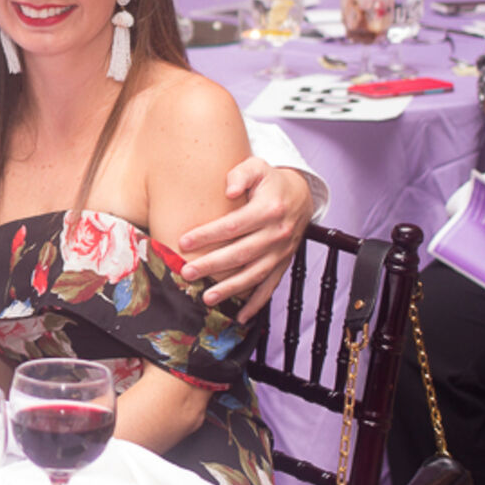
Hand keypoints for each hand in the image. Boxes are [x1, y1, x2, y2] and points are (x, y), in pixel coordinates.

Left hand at [179, 159, 312, 323]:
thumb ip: (241, 174)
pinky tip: (240, 317)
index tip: (183, 241)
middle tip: (187, 272)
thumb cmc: (270, 181)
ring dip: (231, 290)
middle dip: (212, 265)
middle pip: (241, 253)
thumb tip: (229, 190)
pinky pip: (270, 287)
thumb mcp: (258, 167)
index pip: (233, 225)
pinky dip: (257, 304)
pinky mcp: (283, 264)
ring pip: (254, 275)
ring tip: (207, 298)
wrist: (301, 195)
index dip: (208, 234)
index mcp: (269, 209)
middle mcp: (278, 233)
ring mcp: (281, 252)